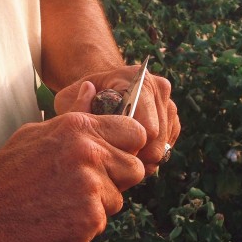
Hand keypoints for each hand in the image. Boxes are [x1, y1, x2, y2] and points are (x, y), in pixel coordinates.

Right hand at [0, 83, 146, 241]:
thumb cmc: (9, 174)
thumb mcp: (37, 133)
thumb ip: (73, 114)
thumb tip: (92, 89)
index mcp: (79, 128)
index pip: (135, 132)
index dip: (128, 147)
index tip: (113, 157)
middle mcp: (89, 154)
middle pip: (135, 168)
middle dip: (117, 179)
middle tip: (85, 186)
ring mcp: (91, 187)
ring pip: (118, 199)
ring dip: (98, 204)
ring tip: (63, 202)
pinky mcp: (90, 218)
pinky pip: (102, 222)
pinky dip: (84, 224)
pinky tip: (58, 218)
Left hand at [55, 64, 180, 175]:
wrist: (101, 90)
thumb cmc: (81, 98)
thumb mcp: (68, 99)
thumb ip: (74, 105)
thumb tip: (90, 93)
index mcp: (138, 79)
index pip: (147, 130)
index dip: (128, 150)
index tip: (110, 153)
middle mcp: (159, 88)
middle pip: (157, 144)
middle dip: (135, 159)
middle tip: (113, 161)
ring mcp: (169, 105)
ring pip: (163, 151)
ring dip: (142, 160)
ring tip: (119, 156)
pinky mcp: (173, 120)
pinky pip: (166, 150)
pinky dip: (149, 157)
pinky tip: (130, 151)